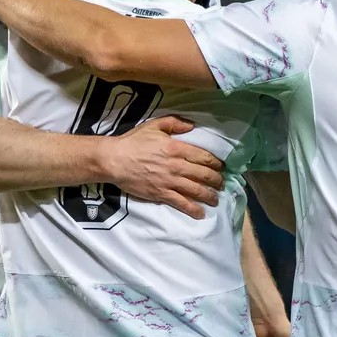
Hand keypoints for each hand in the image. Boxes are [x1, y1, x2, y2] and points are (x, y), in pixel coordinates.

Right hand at [99, 116, 224, 219]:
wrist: (114, 160)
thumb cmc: (133, 141)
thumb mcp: (154, 125)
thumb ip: (175, 123)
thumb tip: (192, 125)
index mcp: (176, 148)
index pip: (204, 157)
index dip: (216, 163)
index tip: (221, 167)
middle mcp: (176, 166)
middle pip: (204, 175)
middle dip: (217, 180)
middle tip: (222, 183)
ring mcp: (169, 181)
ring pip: (196, 190)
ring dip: (209, 196)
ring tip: (216, 199)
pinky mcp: (161, 194)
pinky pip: (181, 203)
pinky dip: (193, 209)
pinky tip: (201, 213)